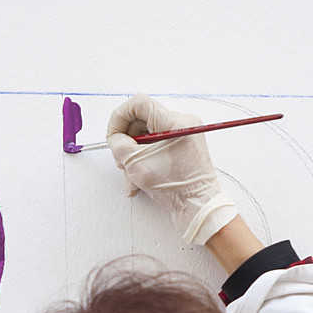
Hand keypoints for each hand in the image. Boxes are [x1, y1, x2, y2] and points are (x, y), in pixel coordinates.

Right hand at [107, 94, 239, 246]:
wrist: (199, 208)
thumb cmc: (176, 188)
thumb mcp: (137, 165)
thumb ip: (120, 146)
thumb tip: (116, 139)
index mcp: (174, 122)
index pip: (138, 104)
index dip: (119, 118)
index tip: (113, 136)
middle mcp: (182, 124)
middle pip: (141, 121)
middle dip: (126, 142)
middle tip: (121, 161)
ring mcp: (184, 136)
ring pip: (147, 137)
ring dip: (134, 157)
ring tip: (132, 178)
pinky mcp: (183, 148)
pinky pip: (157, 147)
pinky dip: (145, 161)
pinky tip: (139, 180)